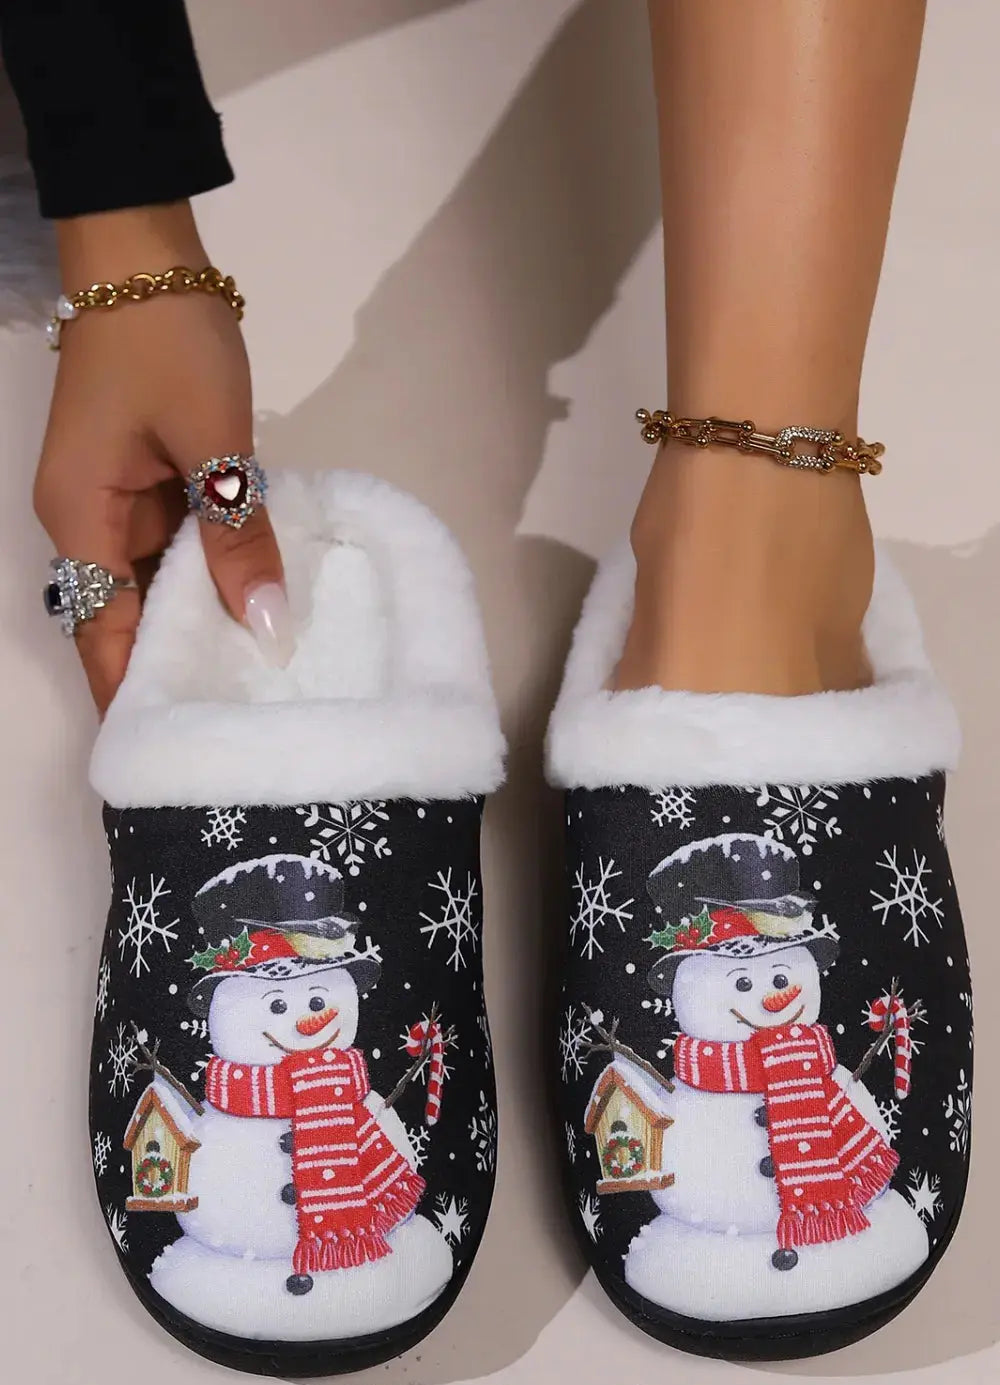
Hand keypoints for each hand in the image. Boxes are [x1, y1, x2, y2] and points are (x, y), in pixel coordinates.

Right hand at [34, 203, 288, 714]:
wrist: (146, 252)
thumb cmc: (169, 342)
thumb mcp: (215, 442)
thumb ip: (239, 535)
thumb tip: (267, 627)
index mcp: (81, 520)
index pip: (101, 633)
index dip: (131, 696)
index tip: (171, 754)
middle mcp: (88, 523)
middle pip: (127, 618)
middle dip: (177, 670)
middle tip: (242, 729)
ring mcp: (117, 502)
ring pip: (157, 585)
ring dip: (201, 624)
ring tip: (260, 686)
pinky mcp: (147, 482)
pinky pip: (176, 547)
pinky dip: (211, 577)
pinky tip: (258, 608)